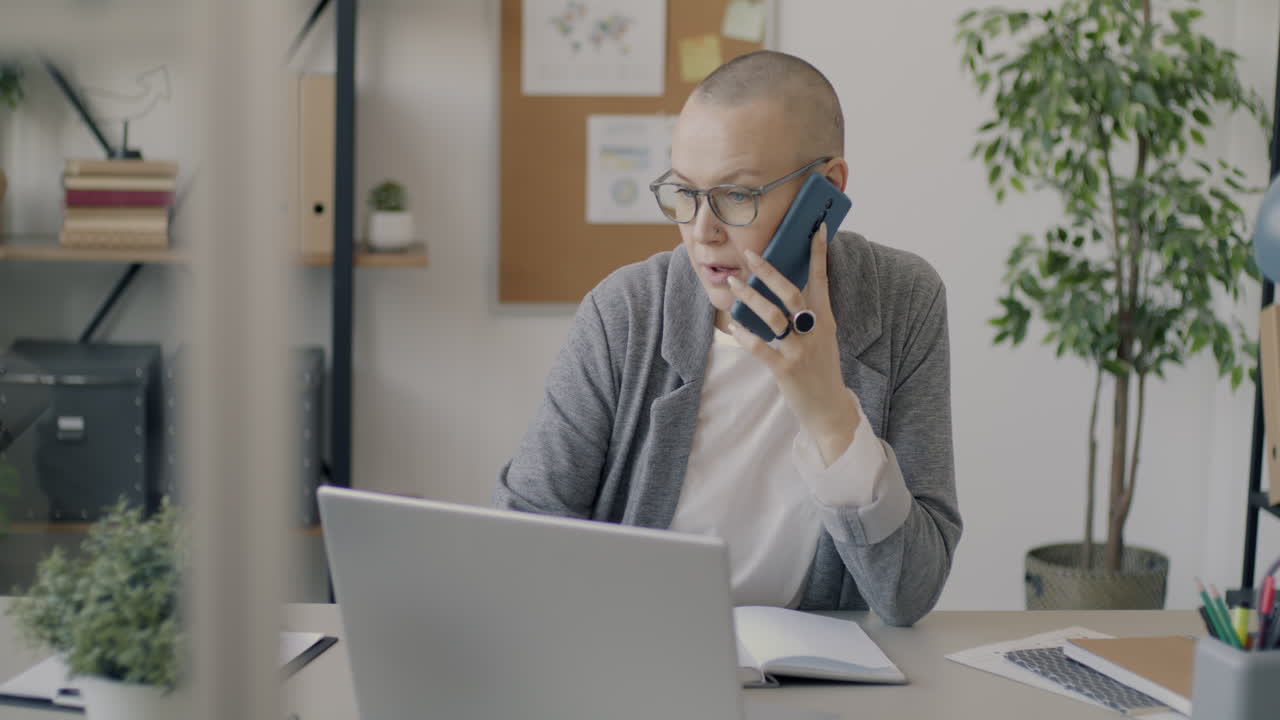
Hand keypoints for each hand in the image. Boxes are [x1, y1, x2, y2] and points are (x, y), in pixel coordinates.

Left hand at [726, 224, 859, 465]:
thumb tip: (791, 287)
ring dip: (750, 298)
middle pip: (791, 293)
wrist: (829, 408)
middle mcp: (814, 331)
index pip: (823, 280)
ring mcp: (800, 350)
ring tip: (733, 284)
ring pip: (773, 317)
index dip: (819, 254)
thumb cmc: (822, 369)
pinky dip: (745, 336)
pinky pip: (760, 348)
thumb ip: (810, 313)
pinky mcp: (785, 369)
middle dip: (770, 271)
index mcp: (825, 320)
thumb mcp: (823, 337)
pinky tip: (733, 327)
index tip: (817, 228)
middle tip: (750, 253)